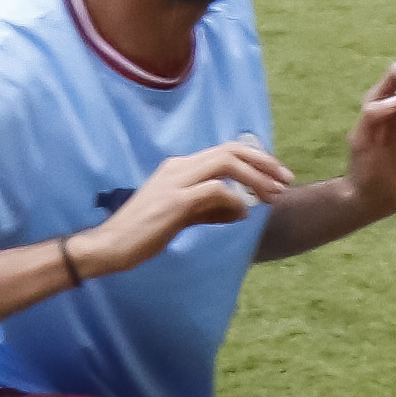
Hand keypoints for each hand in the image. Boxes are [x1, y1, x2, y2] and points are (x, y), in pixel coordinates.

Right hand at [88, 139, 284, 273]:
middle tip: (286, 180)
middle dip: (264, 163)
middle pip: (231, 150)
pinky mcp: (174, 202)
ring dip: (256, 178)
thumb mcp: (182, 217)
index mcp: (180, 167)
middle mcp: (178, 167)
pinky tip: (243, 214)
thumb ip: (210, 210)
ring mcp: (175, 182)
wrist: (109, 246)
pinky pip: (215, 191)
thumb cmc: (143, 233)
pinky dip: (234, 200)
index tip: (278, 175)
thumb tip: (242, 211)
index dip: (256, 159)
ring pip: (226, 163)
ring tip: (273, 195)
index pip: (226, 150)